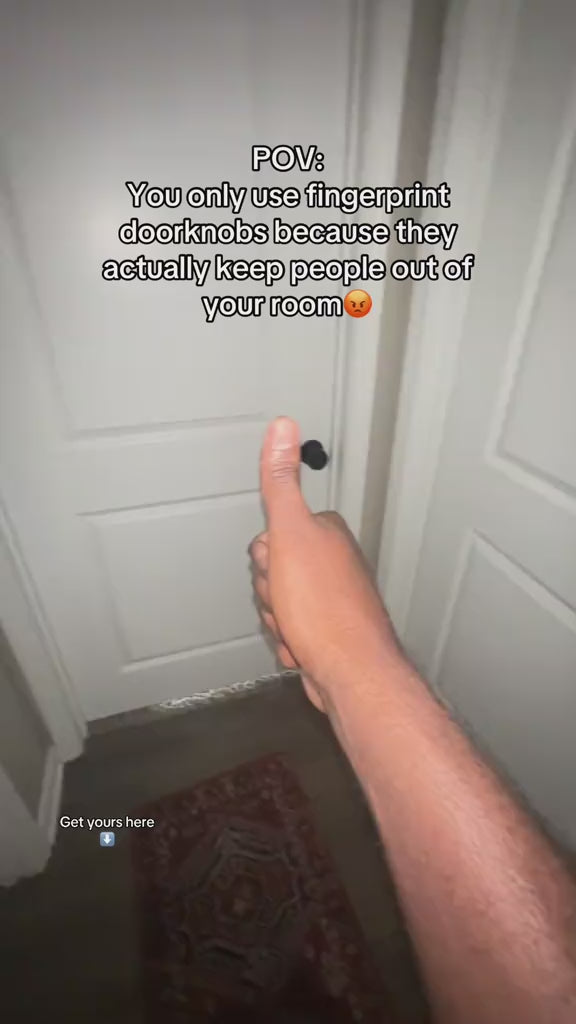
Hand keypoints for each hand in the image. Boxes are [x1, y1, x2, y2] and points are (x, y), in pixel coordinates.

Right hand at [249, 417, 400, 709]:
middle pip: (271, 571)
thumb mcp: (290, 535)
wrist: (349, 673)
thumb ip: (281, 482)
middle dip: (270, 594)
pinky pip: (290, 632)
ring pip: (277, 604)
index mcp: (327, 533)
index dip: (265, 557)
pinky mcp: (328, 631)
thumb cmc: (321, 607)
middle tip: (288, 602)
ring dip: (278, 621)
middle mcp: (334, 562)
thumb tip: (284, 425)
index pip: (271, 534)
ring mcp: (332, 598)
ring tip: (297, 628)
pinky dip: (290, 643)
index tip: (277, 568)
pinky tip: (303, 648)